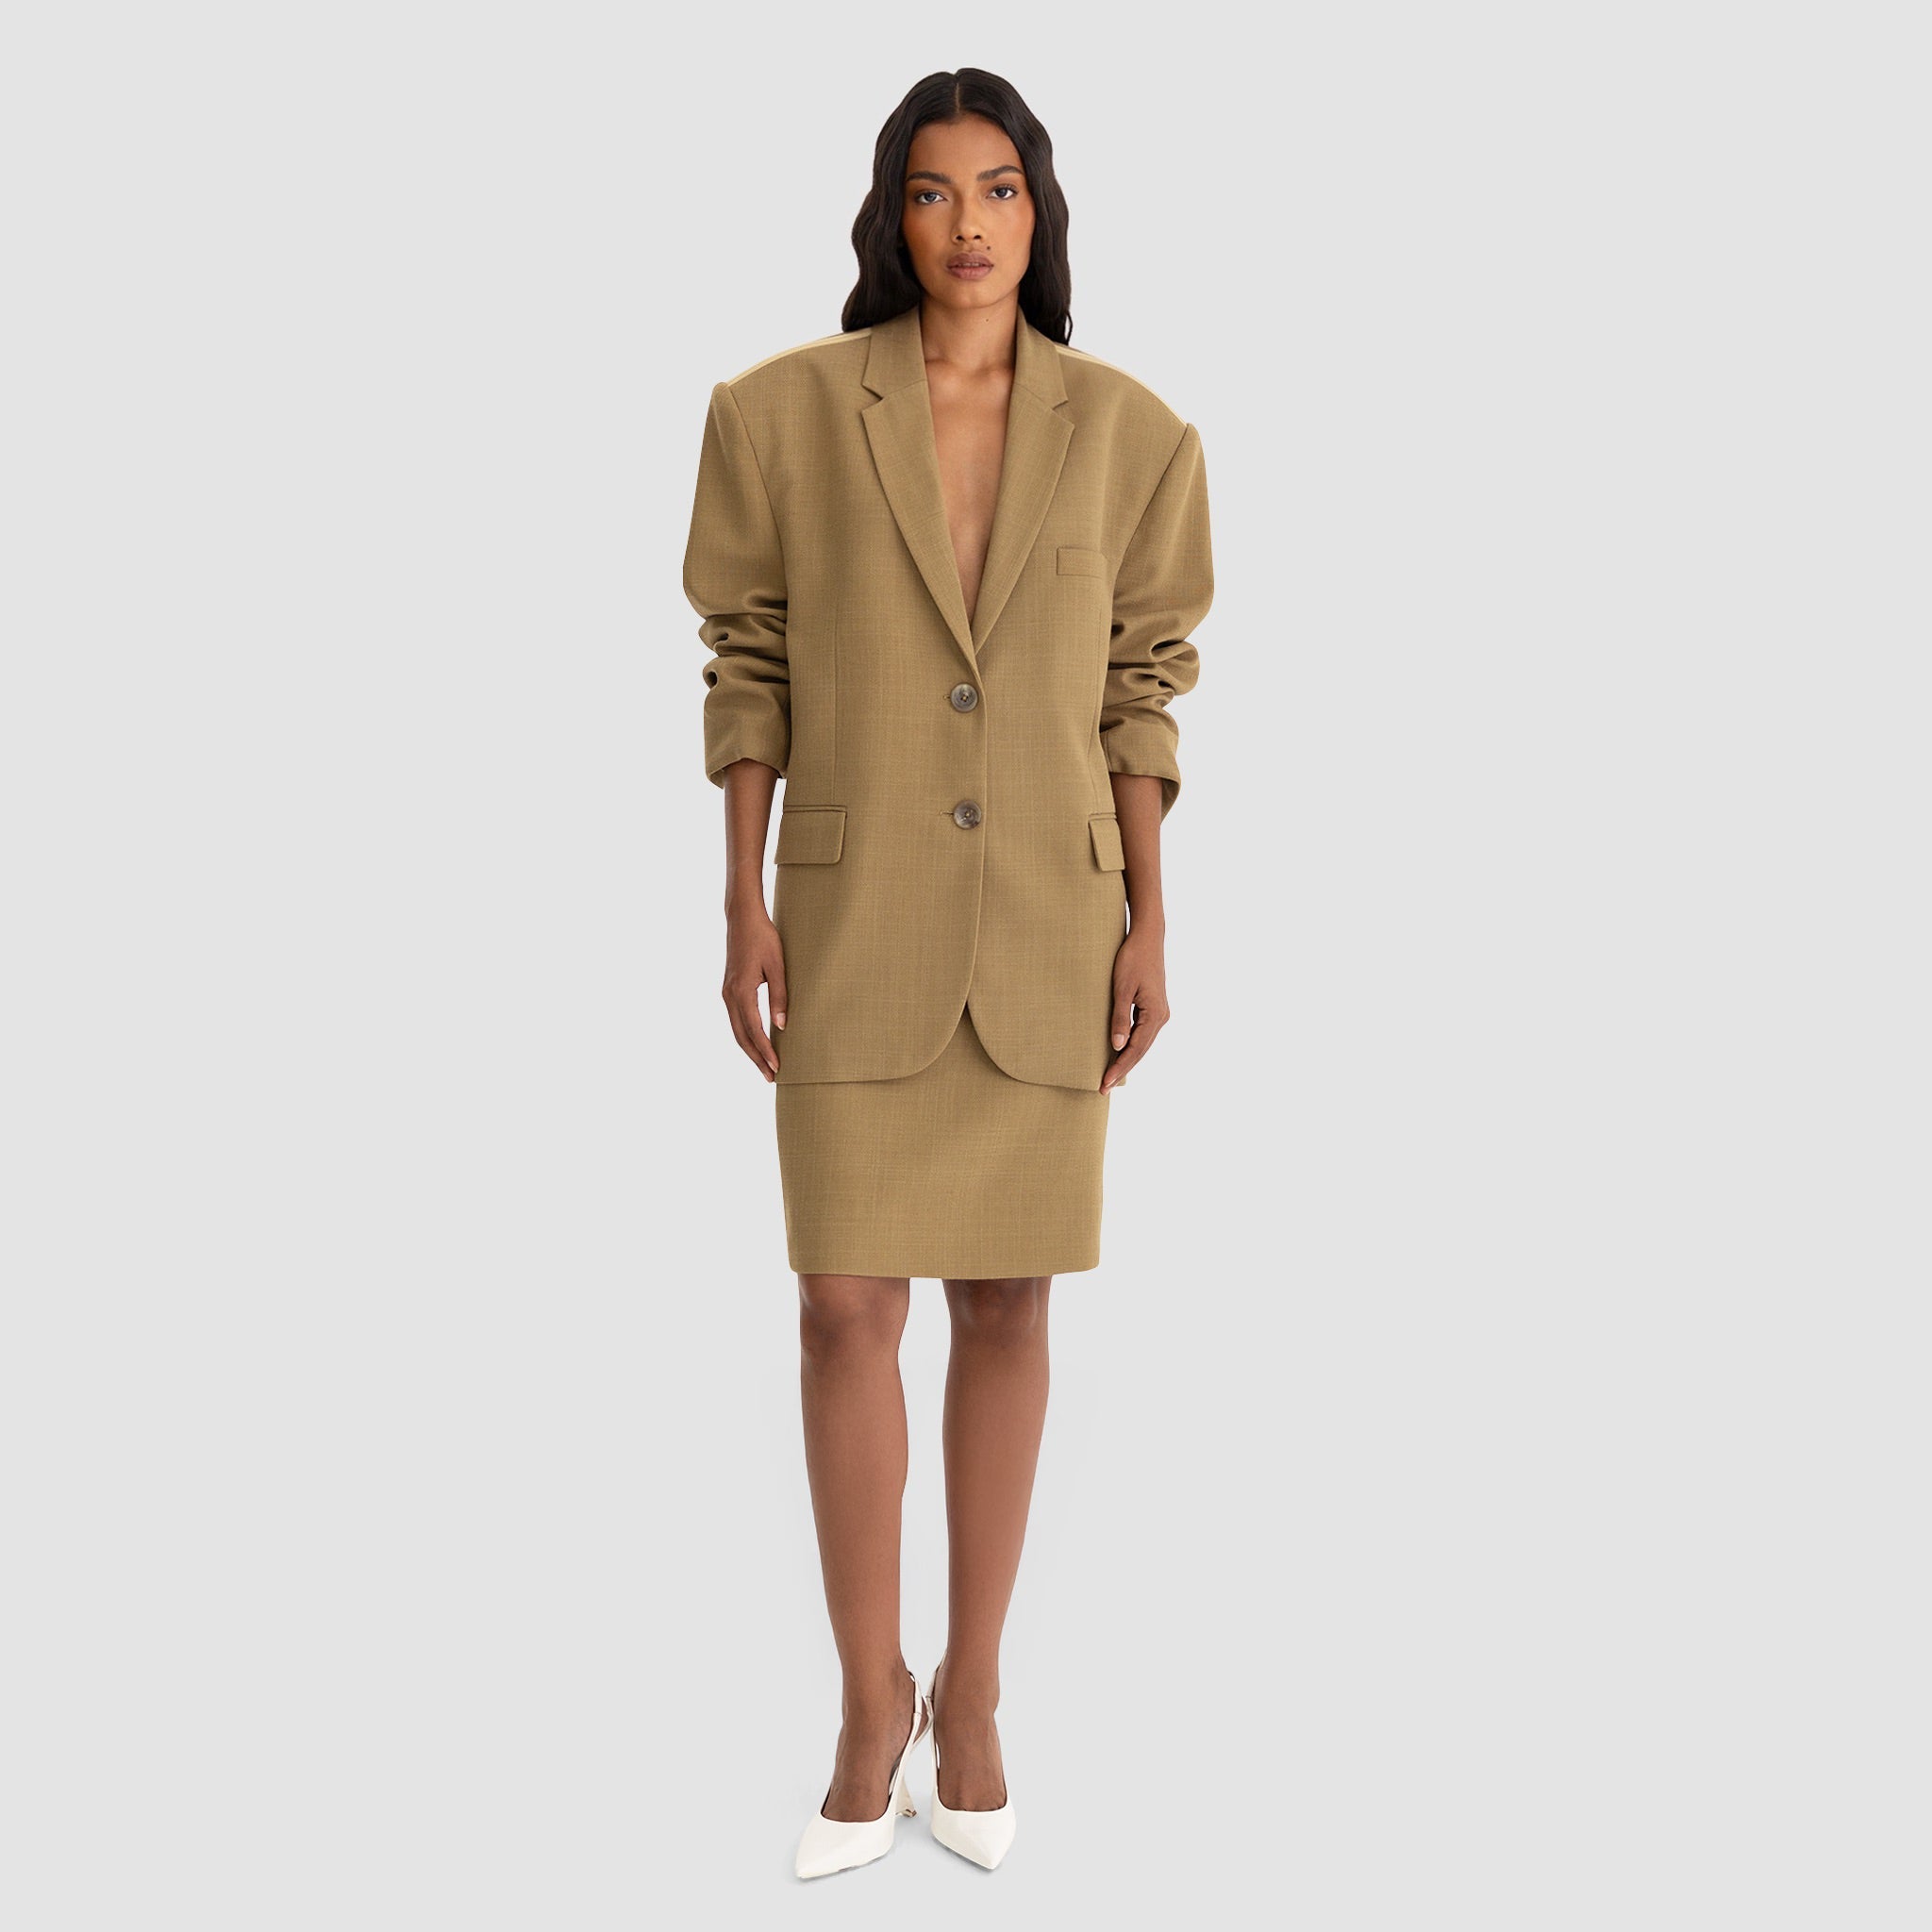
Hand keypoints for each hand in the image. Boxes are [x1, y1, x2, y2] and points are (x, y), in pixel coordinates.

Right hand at [723, 904, 786, 1081]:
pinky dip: (746, 1036)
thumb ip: (780, 996)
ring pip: (736, 1030)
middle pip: (741, 1036)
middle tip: (771, 1078)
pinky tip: (757, 1043)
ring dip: (750, 1050)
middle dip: (756, 1059)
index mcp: (741, 991)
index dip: (765, 1051)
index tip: (777, 1068)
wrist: (742, 918)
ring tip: (765, 1067)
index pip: (754, 1029)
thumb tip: (782, 1026)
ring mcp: (726, 993)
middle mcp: (729, 995)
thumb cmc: (763, 938)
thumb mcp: (778, 965)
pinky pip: (736, 1019)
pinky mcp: (729, 989)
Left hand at [1101, 925, 1168, 1091]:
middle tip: (1103, 1088)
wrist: (1147, 936)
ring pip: (1143, 1044)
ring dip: (1127, 1060)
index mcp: (1155, 1015)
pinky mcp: (1154, 1007)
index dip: (1119, 1067)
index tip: (1104, 1083)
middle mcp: (1161, 1017)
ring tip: (1110, 1076)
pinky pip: (1143, 1033)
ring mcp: (1159, 1013)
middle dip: (1122, 1069)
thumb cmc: (1132, 958)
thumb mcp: (1122, 988)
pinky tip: (1120, 1053)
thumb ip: (1120, 1017)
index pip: (1135, 1049)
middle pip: (1141, 1051)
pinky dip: (1131, 1046)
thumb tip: (1117, 1045)